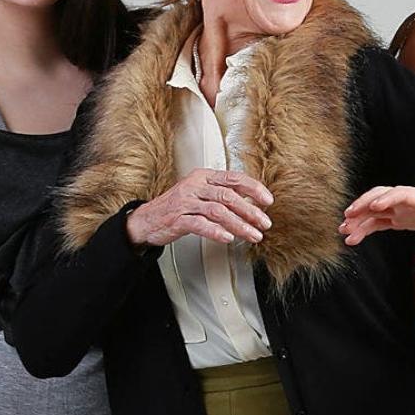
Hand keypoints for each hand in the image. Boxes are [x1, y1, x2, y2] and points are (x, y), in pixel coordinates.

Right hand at [126, 169, 273, 246]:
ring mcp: (185, 202)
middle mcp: (194, 186)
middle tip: (264, 223)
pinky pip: (200, 225)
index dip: (253, 189)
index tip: (267, 200)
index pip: (233, 178)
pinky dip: (216, 231)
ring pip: (218, 211)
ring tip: (252, 235)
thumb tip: (252, 204)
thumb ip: (221, 195)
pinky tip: (228, 238)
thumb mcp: (199, 193)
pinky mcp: (177, 218)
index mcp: (203, 176)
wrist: (147, 219)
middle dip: (250, 211)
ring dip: (239, 225)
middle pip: (228, 196)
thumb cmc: (177, 207)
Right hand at [339, 172, 414, 250]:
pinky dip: (363, 228)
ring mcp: (400, 208)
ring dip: (359, 217)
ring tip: (343, 230)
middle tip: (349, 215)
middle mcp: (407, 200)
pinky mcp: (398, 217)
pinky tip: (351, 238)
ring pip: (374, 209)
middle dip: (364, 204)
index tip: (375, 205)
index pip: (403, 194)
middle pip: (381, 196)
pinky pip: (377, 221)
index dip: (389, 198)